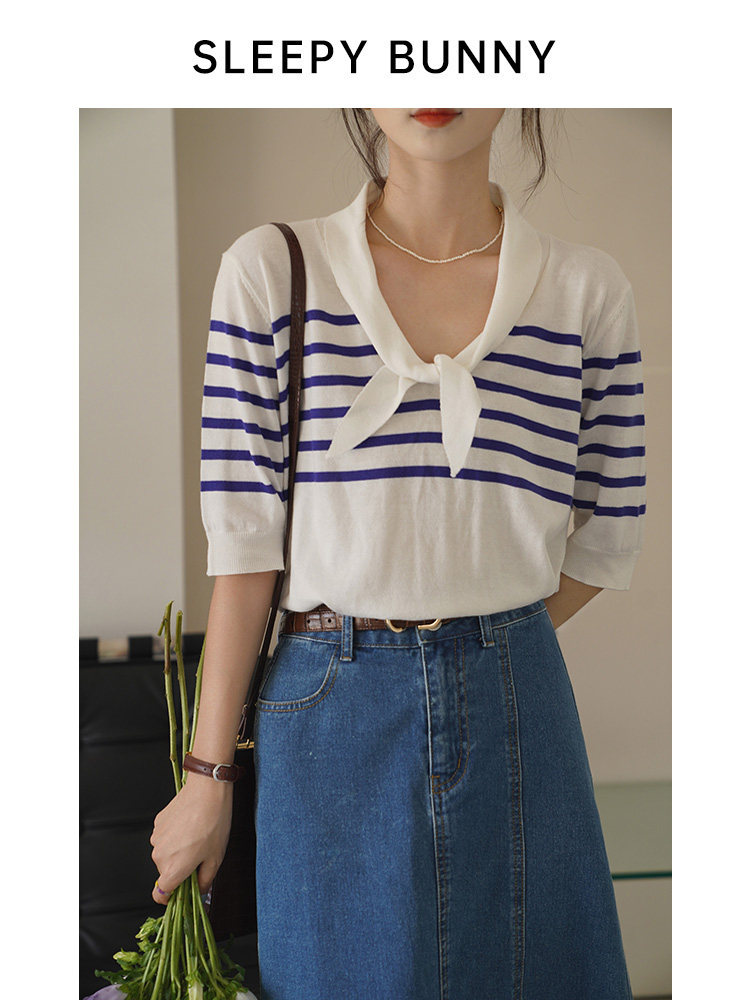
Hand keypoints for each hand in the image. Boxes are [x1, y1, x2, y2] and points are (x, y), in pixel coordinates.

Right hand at [150, 773, 233, 904]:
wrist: (207, 790)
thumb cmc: (214, 823)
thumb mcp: (216, 857)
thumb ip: (205, 881)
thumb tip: (199, 891)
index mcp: (173, 868)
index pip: (159, 894)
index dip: (169, 897)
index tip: (180, 892)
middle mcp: (159, 856)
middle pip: (166, 872)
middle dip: (180, 869)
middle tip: (199, 855)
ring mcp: (156, 838)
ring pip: (165, 854)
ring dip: (177, 852)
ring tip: (196, 837)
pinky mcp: (157, 823)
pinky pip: (164, 838)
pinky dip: (174, 837)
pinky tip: (189, 825)